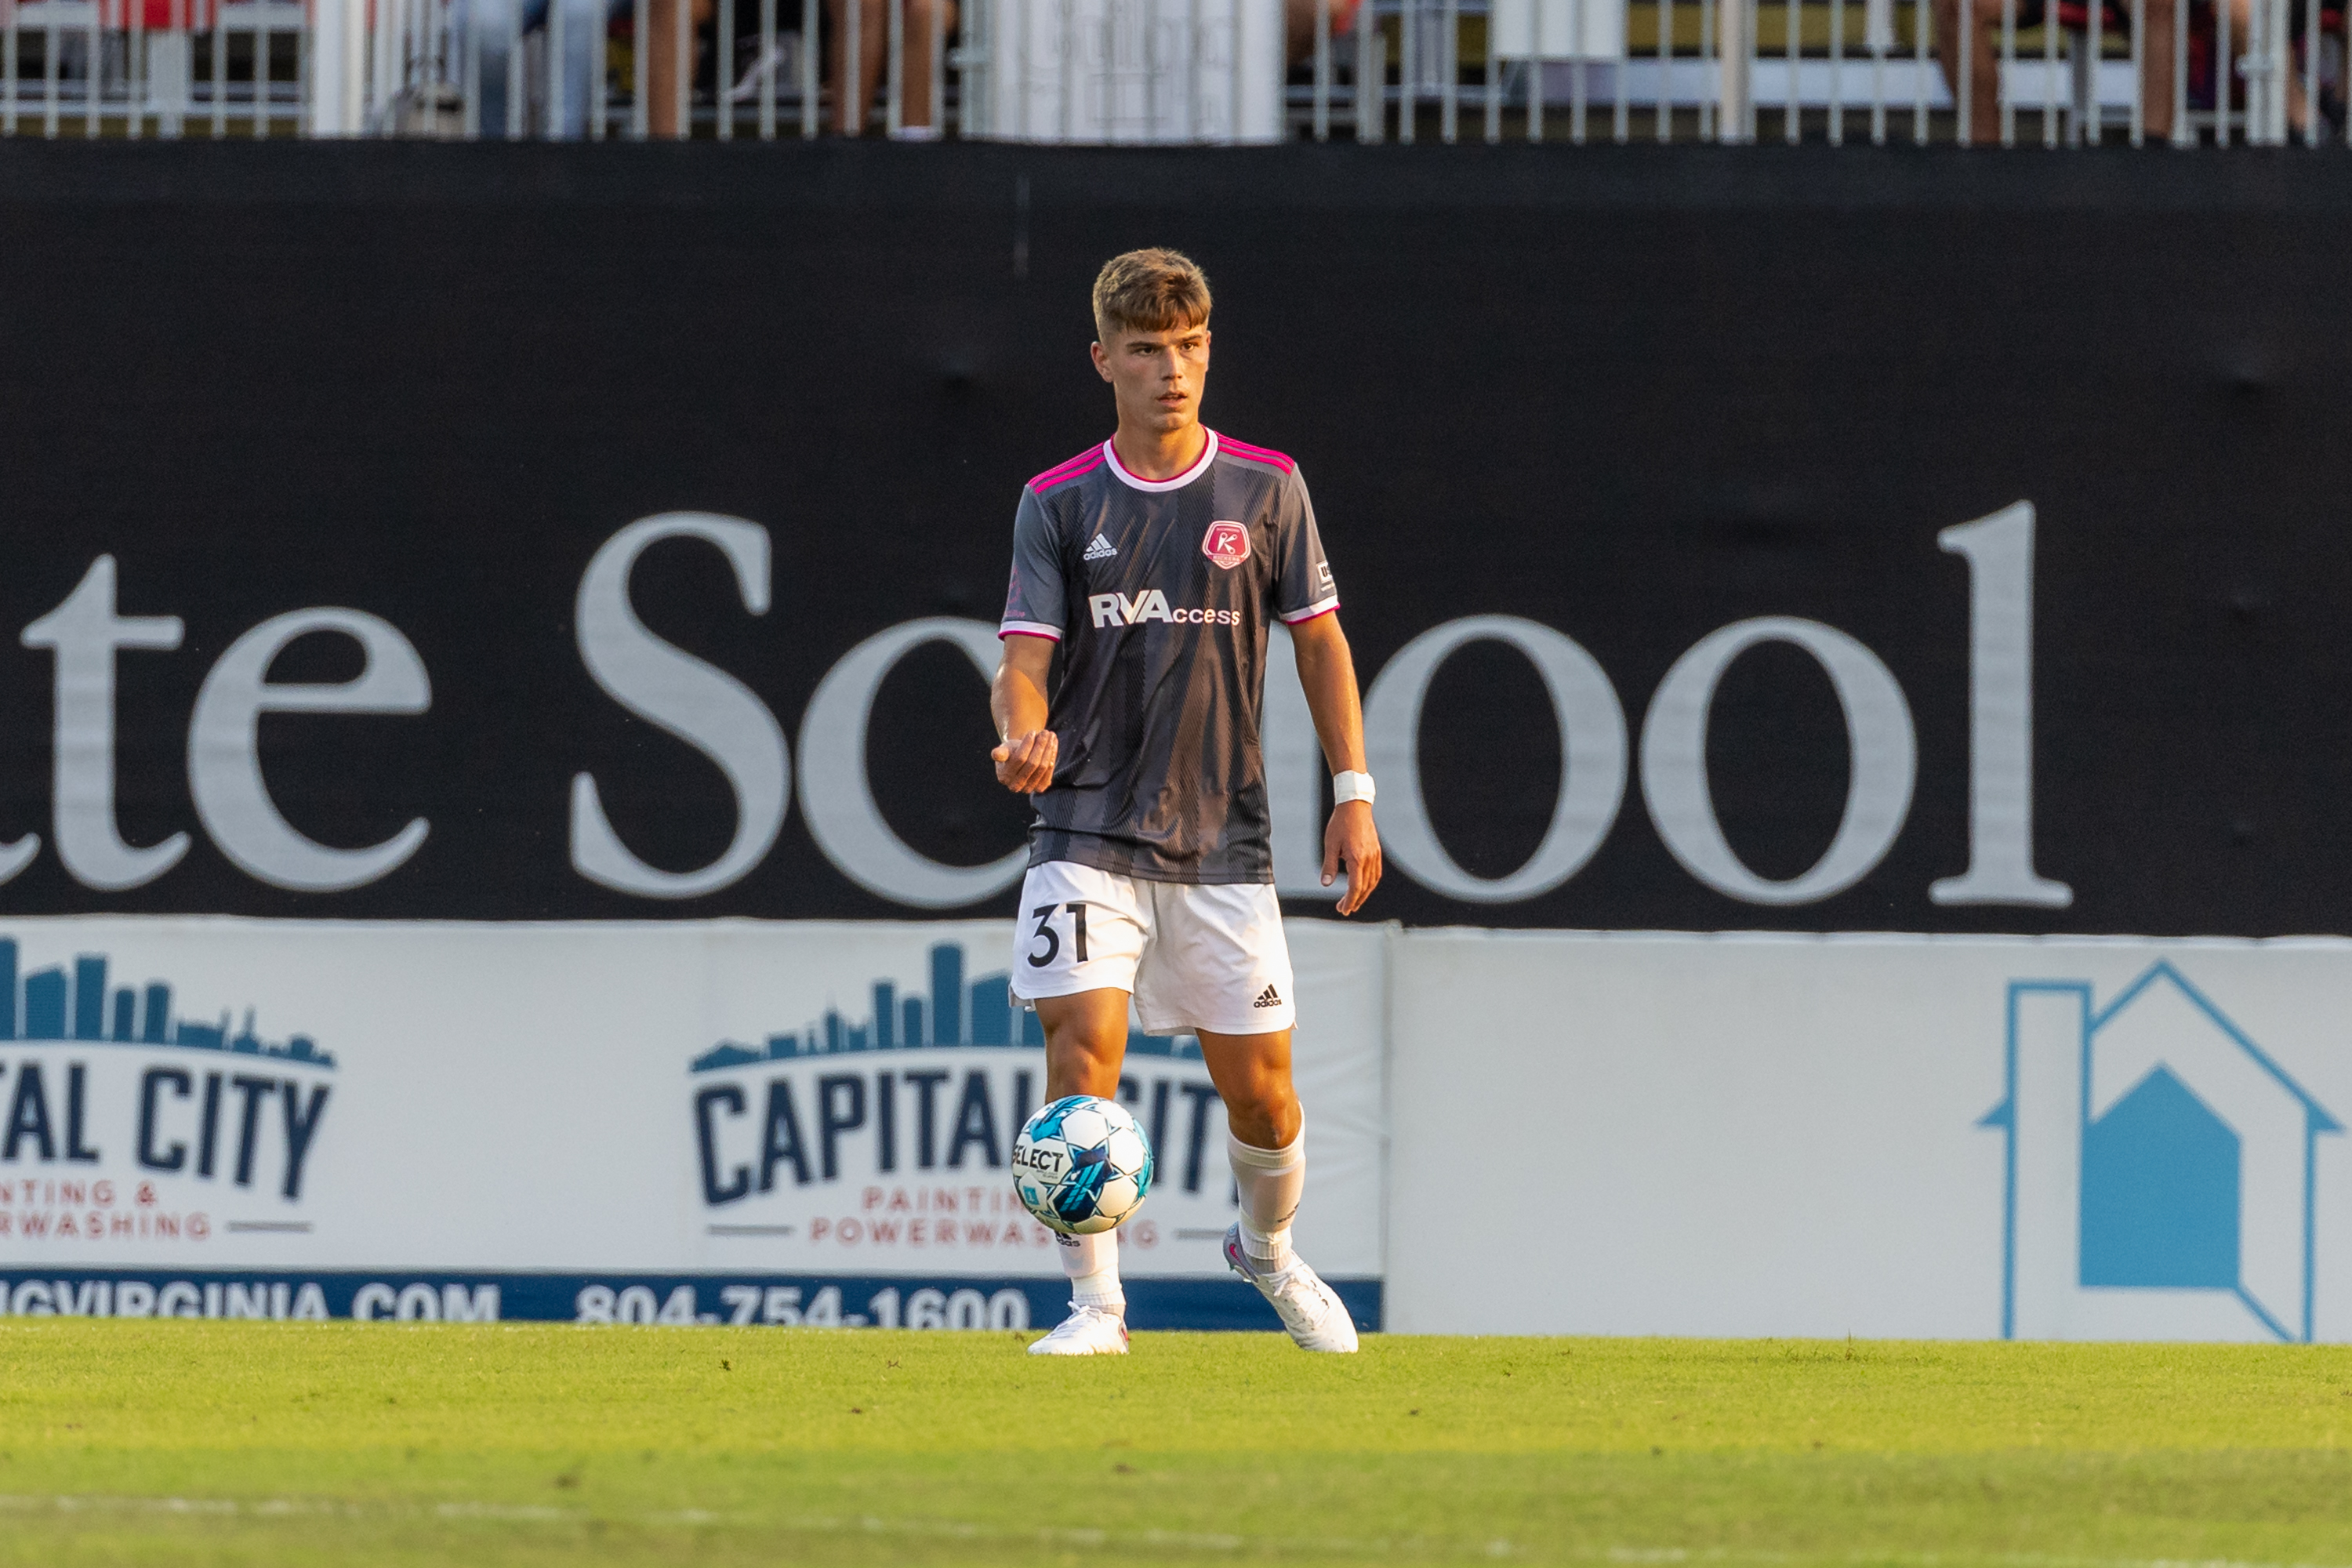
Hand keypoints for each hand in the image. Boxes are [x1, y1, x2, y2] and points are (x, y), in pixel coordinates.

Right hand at [991, 729, 1057, 793]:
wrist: (1020, 761)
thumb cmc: (1010, 752)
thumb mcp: (1004, 750)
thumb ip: (1000, 753)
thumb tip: (995, 754)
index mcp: (1004, 777)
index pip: (1019, 758)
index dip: (1027, 744)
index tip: (1033, 731)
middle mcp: (1015, 786)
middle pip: (1032, 763)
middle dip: (1040, 746)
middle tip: (1045, 732)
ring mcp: (1029, 789)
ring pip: (1042, 767)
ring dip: (1049, 749)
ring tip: (1051, 735)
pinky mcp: (1040, 788)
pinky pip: (1049, 771)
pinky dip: (1053, 756)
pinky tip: (1054, 744)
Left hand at [1322, 799, 1381, 915]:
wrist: (1355, 806)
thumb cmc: (1340, 824)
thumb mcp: (1330, 845)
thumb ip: (1329, 865)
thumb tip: (1325, 884)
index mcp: (1357, 858)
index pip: (1355, 887)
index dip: (1350, 900)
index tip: (1343, 909)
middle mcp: (1369, 859)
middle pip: (1365, 887)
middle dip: (1355, 901)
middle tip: (1344, 909)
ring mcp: (1375, 855)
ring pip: (1372, 882)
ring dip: (1363, 894)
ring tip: (1353, 902)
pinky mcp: (1376, 851)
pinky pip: (1376, 873)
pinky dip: (1369, 884)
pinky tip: (1363, 887)